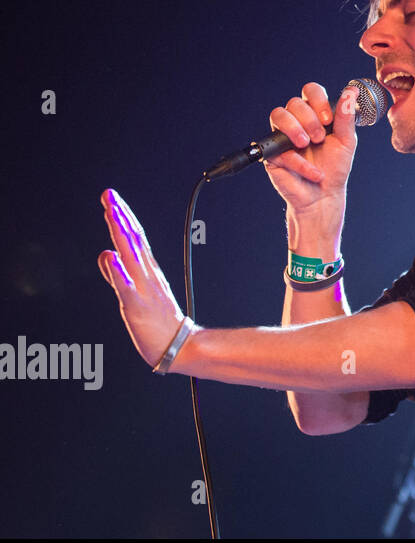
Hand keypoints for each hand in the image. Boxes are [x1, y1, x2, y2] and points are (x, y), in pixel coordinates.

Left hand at [98, 189, 187, 369]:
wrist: (181, 347)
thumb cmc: (159, 324)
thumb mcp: (134, 296)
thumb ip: (117, 276)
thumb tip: (105, 254)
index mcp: (147, 272)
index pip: (135, 239)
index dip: (124, 218)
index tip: (114, 200)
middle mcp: (146, 275)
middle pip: (132, 240)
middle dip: (120, 216)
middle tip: (110, 195)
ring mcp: (142, 289)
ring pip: (130, 255)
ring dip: (120, 232)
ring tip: (112, 212)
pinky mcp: (136, 306)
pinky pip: (125, 286)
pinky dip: (117, 270)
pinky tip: (110, 255)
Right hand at [262, 83, 358, 225]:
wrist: (324, 196)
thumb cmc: (335, 168)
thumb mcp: (346, 141)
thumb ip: (346, 116)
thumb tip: (351, 91)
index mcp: (315, 115)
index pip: (310, 91)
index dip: (317, 100)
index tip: (328, 120)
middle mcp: (297, 122)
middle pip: (294, 103)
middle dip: (309, 119)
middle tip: (319, 139)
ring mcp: (282, 136)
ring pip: (278, 115)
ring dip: (296, 129)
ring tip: (307, 145)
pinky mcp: (272, 153)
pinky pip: (278, 147)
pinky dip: (299, 162)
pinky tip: (312, 172)